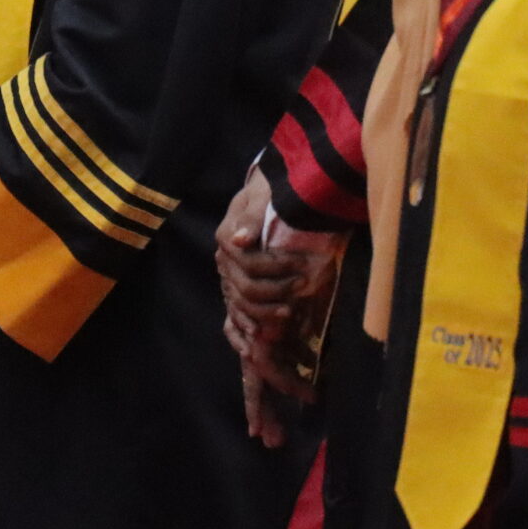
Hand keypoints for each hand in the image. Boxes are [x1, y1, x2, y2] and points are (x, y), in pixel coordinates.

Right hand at [212, 171, 342, 340]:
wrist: (270, 191)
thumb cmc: (271, 191)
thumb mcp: (263, 194)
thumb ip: (252, 215)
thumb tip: (240, 239)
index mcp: (227, 236)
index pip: (248, 263)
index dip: (276, 269)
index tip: (303, 267)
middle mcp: (224, 258)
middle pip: (244, 287)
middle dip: (276, 290)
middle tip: (303, 285)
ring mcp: (228, 273)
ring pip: (240, 304)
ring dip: (265, 312)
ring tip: (291, 312)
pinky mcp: (235, 284)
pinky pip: (235, 311)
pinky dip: (244, 327)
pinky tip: (258, 338)